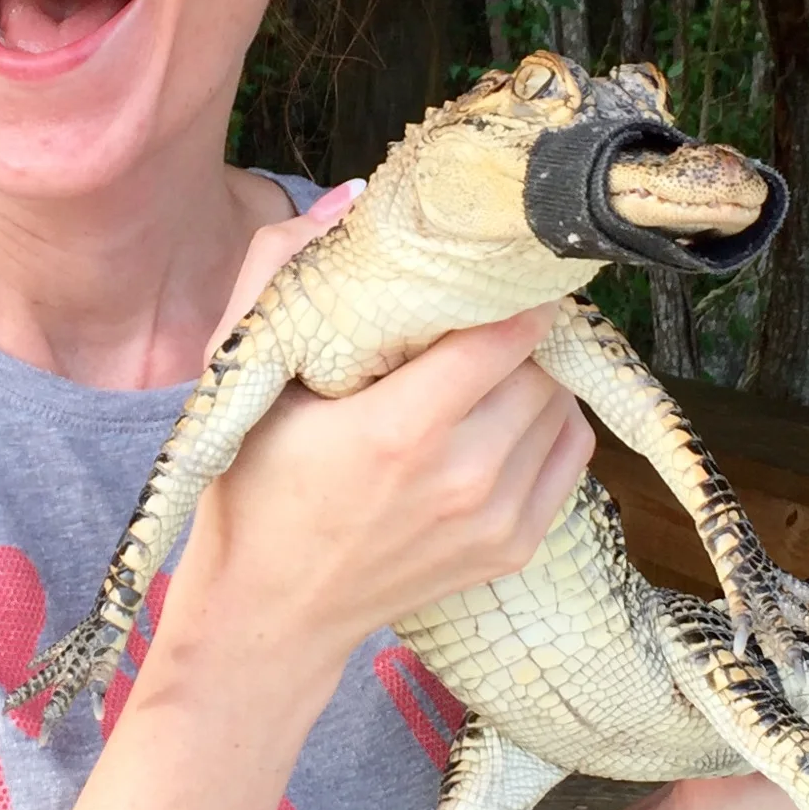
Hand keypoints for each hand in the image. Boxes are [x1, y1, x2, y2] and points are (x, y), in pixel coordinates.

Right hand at [154, 189, 595, 693]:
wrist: (270, 612)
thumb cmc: (251, 483)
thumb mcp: (238, 366)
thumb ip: (281, 264)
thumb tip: (354, 197)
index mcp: (400, 428)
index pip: (504, 331)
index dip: (502, 289)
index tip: (484, 268)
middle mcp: (464, 476)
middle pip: (540, 363)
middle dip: (514, 332)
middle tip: (476, 316)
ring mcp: (496, 518)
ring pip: (561, 403)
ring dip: (533, 374)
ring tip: (483, 367)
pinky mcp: (514, 547)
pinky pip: (571, 453)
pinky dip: (548, 422)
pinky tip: (499, 414)